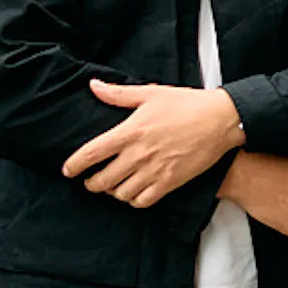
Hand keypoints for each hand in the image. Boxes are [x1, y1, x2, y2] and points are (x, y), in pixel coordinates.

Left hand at [63, 80, 242, 205]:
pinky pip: (143, 201)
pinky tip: (133, 193)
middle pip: (103, 180)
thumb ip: (119, 94)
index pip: (92, 152)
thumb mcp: (151, 93)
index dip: (75, 164)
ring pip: (121, 193)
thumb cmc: (186, 104)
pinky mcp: (170, 182)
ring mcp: (155, 170)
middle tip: (90, 182)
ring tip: (113, 186)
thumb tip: (93, 87)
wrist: (220, 120)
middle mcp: (139, 154)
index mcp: (131, 131)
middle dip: (91, 184)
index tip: (67, 170)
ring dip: (113, 192)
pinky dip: (134, 200)